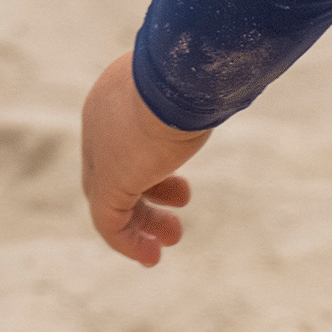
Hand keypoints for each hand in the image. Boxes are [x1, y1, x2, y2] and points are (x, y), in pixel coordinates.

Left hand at [80, 52, 211, 266]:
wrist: (178, 77)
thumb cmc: (196, 73)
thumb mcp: (198, 82)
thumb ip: (202, 91)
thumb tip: (233, 82)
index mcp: (115, 99)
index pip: (122, 143)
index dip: (150, 172)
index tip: (181, 193)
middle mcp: (99, 125)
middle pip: (114, 173)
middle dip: (145, 202)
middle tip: (175, 224)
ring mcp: (101, 153)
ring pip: (109, 200)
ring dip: (141, 226)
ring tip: (169, 242)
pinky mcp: (108, 180)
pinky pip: (108, 222)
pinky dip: (127, 243)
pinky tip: (150, 257)